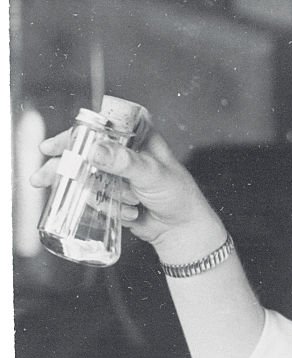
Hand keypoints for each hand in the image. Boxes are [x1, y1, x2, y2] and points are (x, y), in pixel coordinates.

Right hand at [32, 128, 226, 260]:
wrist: (182, 229)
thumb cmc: (177, 195)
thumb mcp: (152, 174)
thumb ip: (124, 162)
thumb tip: (94, 150)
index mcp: (136, 137)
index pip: (98, 128)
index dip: (73, 135)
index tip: (51, 147)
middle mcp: (123, 152)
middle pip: (83, 153)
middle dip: (63, 167)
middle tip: (42, 178)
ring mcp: (116, 174)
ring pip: (86, 178)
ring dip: (97, 194)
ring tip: (128, 203)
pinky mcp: (113, 195)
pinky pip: (94, 198)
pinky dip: (107, 208)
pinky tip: (132, 213)